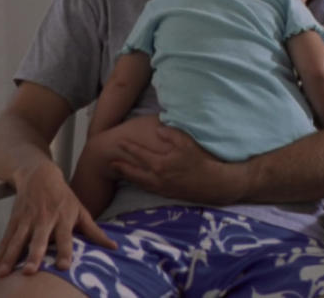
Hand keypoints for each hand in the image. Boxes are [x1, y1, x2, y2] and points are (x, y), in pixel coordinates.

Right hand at [0, 161, 116, 276]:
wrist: (38, 174)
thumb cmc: (62, 195)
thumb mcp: (80, 210)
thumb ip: (94, 232)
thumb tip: (114, 247)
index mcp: (63, 218)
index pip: (65, 237)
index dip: (64, 251)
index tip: (63, 266)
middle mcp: (44, 219)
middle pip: (38, 239)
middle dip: (34, 255)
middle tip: (30, 271)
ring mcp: (27, 219)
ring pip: (17, 240)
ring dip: (10, 257)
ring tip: (3, 274)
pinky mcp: (14, 220)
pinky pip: (6, 239)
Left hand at [112, 122, 250, 204]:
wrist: (214, 184)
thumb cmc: (201, 161)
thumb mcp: (187, 142)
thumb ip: (170, 134)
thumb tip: (157, 130)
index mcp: (161, 164)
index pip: (139, 154)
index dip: (128, 148)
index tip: (118, 142)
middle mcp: (158, 177)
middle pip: (134, 171)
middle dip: (121, 166)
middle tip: (109, 161)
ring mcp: (162, 187)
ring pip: (139, 182)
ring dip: (128, 176)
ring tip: (119, 171)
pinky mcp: (167, 194)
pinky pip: (148, 188)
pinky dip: (139, 184)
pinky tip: (137, 181)